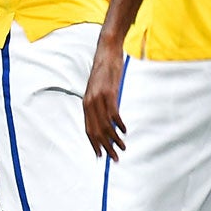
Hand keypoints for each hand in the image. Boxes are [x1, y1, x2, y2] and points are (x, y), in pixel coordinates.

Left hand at [83, 33, 127, 158]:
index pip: (88, 129)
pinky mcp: (109, 92)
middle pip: (96, 130)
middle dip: (106, 146)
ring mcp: (99, 98)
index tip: (101, 156)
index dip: (94, 144)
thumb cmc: (104, 73)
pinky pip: (113, 113)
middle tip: (115, 158)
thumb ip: (101, 105)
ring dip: (114, 139)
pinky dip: (119, 124)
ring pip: (105, 125)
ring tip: (122, 147)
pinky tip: (124, 130)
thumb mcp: (99, 90)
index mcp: (86, 104)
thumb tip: (108, 120)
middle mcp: (90, 103)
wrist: (106, 53)